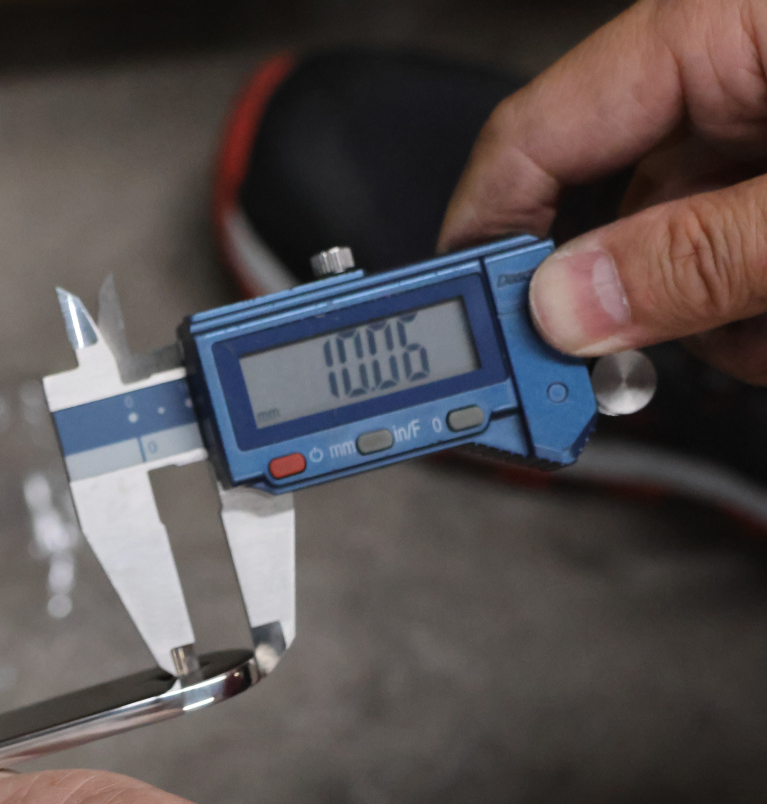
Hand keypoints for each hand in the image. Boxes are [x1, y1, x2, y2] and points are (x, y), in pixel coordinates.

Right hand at [440, 0, 766, 383]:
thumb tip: (568, 309)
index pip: (531, 133)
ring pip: (683, 253)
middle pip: (611, 214)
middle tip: (620, 376)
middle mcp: (731, 73)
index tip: (460, 327)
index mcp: (709, 28)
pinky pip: (740, 254)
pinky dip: (758, 308)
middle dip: (632, 309)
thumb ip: (699, 257)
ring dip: (715, 322)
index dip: (479, 236)